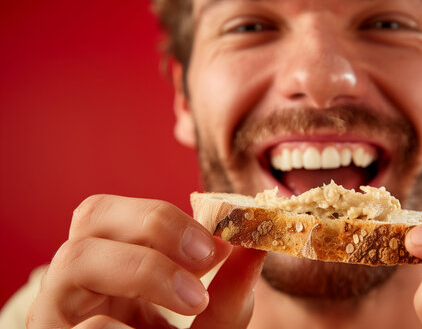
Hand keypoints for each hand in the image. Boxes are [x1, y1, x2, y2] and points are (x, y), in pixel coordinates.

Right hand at [26, 195, 264, 328]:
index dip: (168, 216)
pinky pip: (81, 326)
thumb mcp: (205, 327)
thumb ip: (227, 298)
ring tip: (193, 301)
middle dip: (154, 223)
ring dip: (144, 268)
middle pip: (91, 214)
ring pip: (74, 260)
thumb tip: (253, 249)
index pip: (122, 212)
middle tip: (205, 257)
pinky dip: (117, 324)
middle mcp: (78, 285)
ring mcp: (59, 315)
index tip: (219, 243)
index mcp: (111, 270)